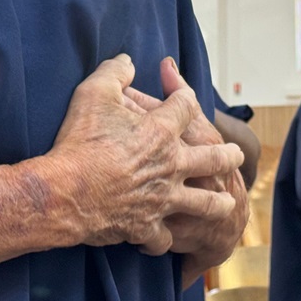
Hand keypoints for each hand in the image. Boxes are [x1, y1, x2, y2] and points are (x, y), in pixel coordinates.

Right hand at [46, 55, 244, 255]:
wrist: (63, 193)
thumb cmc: (78, 141)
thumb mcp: (93, 94)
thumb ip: (114, 72)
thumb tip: (126, 60)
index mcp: (161, 132)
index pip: (186, 107)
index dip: (185, 96)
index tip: (184, 95)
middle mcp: (171, 166)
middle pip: (213, 159)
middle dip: (228, 156)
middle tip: (237, 155)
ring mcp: (163, 200)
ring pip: (203, 203)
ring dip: (218, 203)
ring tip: (228, 203)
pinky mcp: (147, 228)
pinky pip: (164, 237)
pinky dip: (165, 239)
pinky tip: (166, 238)